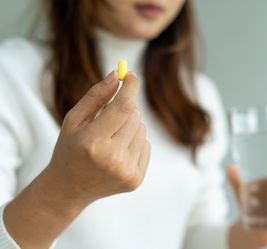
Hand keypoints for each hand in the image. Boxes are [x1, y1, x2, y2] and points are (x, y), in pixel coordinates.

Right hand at [4, 71, 150, 248]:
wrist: (68, 189)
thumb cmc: (69, 149)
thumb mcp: (74, 120)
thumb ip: (96, 96)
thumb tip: (117, 75)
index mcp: (92, 142)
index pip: (123, 107)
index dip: (131, 87)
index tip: (132, 75)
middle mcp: (112, 159)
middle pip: (135, 116)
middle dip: (124, 110)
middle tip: (108, 120)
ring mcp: (126, 172)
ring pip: (142, 129)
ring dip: (130, 127)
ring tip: (110, 140)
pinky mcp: (135, 179)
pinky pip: (146, 145)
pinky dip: (135, 142)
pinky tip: (118, 152)